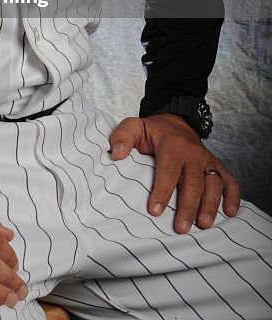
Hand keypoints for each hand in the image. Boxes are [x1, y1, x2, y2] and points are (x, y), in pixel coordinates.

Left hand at [109, 114, 240, 233]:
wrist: (175, 122)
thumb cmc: (153, 131)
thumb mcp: (134, 127)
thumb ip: (122, 137)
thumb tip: (116, 154)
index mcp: (172, 145)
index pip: (167, 171)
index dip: (161, 191)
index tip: (154, 211)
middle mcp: (193, 153)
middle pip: (192, 182)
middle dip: (187, 206)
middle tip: (181, 227)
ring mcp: (207, 161)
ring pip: (213, 184)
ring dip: (210, 205)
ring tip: (204, 225)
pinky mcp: (217, 167)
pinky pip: (230, 181)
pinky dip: (234, 196)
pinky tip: (231, 213)